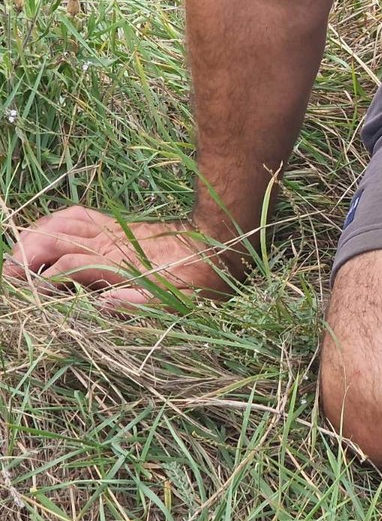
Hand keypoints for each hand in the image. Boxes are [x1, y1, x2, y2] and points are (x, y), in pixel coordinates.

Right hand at [2, 206, 231, 305]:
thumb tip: (103, 304)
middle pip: (52, 240)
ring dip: (32, 237)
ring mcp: (111, 231)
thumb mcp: (179, 302)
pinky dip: (52, 222)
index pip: (66, 266)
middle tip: (10, 276)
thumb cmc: (202, 281)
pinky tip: (41, 234)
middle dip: (24, 256)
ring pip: (59, 223)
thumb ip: (140, 303)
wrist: (221, 245)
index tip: (33, 295)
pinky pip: (76, 215)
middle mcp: (109, 244)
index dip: (43, 281)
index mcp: (119, 265)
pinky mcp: (116, 225)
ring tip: (17, 259)